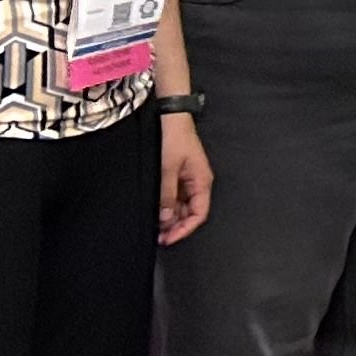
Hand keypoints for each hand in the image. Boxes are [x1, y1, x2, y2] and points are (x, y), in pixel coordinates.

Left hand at [157, 117, 214, 243]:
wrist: (171, 117)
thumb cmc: (174, 139)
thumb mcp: (168, 169)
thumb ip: (167, 195)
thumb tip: (165, 220)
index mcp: (201, 182)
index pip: (199, 214)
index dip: (185, 229)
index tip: (168, 239)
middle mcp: (197, 183)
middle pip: (191, 213)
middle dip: (176, 226)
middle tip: (157, 236)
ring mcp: (188, 180)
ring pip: (182, 207)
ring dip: (171, 218)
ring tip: (154, 227)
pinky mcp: (179, 175)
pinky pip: (176, 197)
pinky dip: (167, 207)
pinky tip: (156, 212)